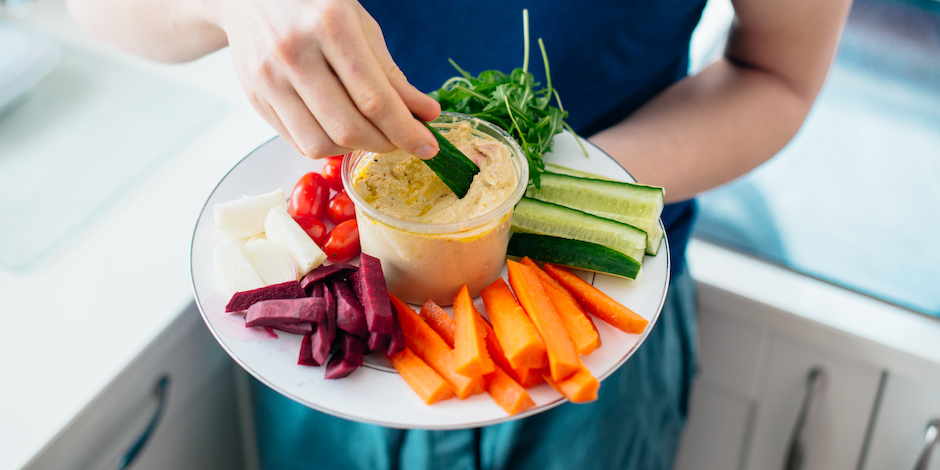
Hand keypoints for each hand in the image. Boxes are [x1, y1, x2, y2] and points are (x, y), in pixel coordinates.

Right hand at [216, 0, 440, 158]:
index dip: (406, 131)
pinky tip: (340, 128)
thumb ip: (392, 73)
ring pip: (320, 143)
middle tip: (403, 141)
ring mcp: (270, 78)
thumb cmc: (313, 5)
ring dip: (355, 148)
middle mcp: (295, 53)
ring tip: (370, 132)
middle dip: (385, 144)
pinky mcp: (256, 98)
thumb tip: (426, 114)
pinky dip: (328, 144)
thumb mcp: (360, 25)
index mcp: (330, 26)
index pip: (375, 99)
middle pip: (348, 128)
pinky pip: (298, 141)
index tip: (428, 146)